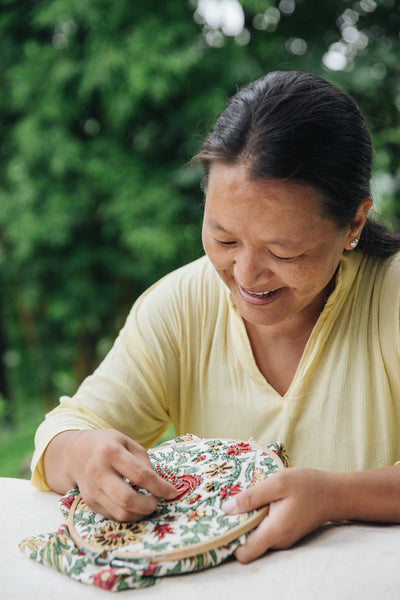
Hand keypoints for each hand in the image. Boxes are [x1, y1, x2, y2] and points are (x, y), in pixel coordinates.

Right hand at [45, 429, 176, 520]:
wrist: (75, 453)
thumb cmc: (108, 445)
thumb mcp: (127, 443)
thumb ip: (144, 462)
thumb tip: (159, 485)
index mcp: (109, 452)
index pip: (140, 475)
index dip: (159, 486)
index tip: (172, 492)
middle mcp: (97, 472)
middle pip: (127, 499)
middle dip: (149, 505)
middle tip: (158, 501)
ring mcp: (91, 490)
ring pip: (120, 513)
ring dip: (140, 513)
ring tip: (148, 504)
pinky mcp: (89, 503)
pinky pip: (113, 516)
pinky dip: (129, 514)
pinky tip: (135, 506)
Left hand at [223, 467, 339, 562]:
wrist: (335, 493)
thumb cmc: (308, 485)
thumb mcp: (278, 483)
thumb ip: (252, 497)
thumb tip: (226, 509)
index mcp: (274, 531)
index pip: (243, 553)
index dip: (229, 540)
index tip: (220, 522)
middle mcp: (277, 541)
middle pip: (246, 545)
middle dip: (235, 528)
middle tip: (226, 506)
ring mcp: (282, 539)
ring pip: (254, 538)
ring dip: (246, 522)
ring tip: (240, 500)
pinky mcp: (285, 533)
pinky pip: (264, 532)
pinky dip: (257, 520)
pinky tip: (255, 502)